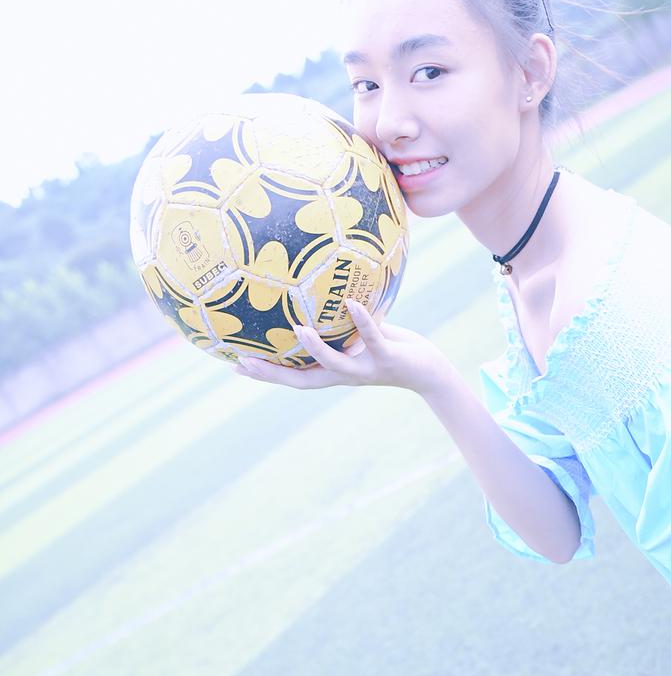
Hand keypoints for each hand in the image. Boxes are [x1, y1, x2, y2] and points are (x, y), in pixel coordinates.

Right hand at [233, 298, 447, 393]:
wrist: (429, 372)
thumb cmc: (392, 349)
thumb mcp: (361, 338)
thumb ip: (340, 326)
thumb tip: (316, 295)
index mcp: (335, 371)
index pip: (294, 376)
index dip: (266, 375)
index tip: (236, 367)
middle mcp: (346, 375)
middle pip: (303, 380)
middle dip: (273, 374)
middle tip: (244, 362)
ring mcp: (366, 368)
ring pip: (335, 364)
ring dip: (316, 349)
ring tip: (298, 330)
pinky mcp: (387, 358)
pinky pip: (372, 337)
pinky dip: (362, 321)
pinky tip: (353, 302)